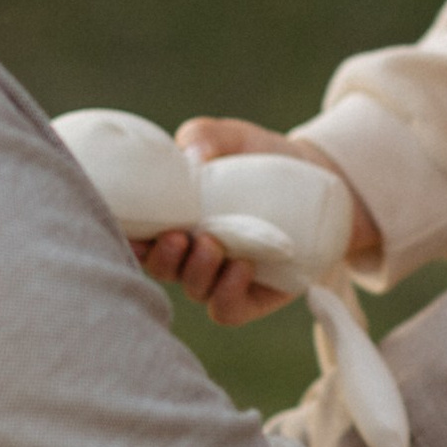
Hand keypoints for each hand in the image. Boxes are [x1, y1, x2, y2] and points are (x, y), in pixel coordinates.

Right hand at [133, 117, 373, 328]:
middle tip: (179, 236)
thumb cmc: (261, 157)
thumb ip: (204, 136)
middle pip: (160, 269)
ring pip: (193, 289)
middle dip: (162, 258)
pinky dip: (227, 292)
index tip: (131, 229)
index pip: (138, 236)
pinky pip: (227, 310)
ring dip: (196, 271)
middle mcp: (191, 252)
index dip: (128, 238)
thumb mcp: (232, 137)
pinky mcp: (252, 296)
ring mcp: (221, 277)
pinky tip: (241, 267)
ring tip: (213, 245)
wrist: (318, 180)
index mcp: (173, 218)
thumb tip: (192, 156)